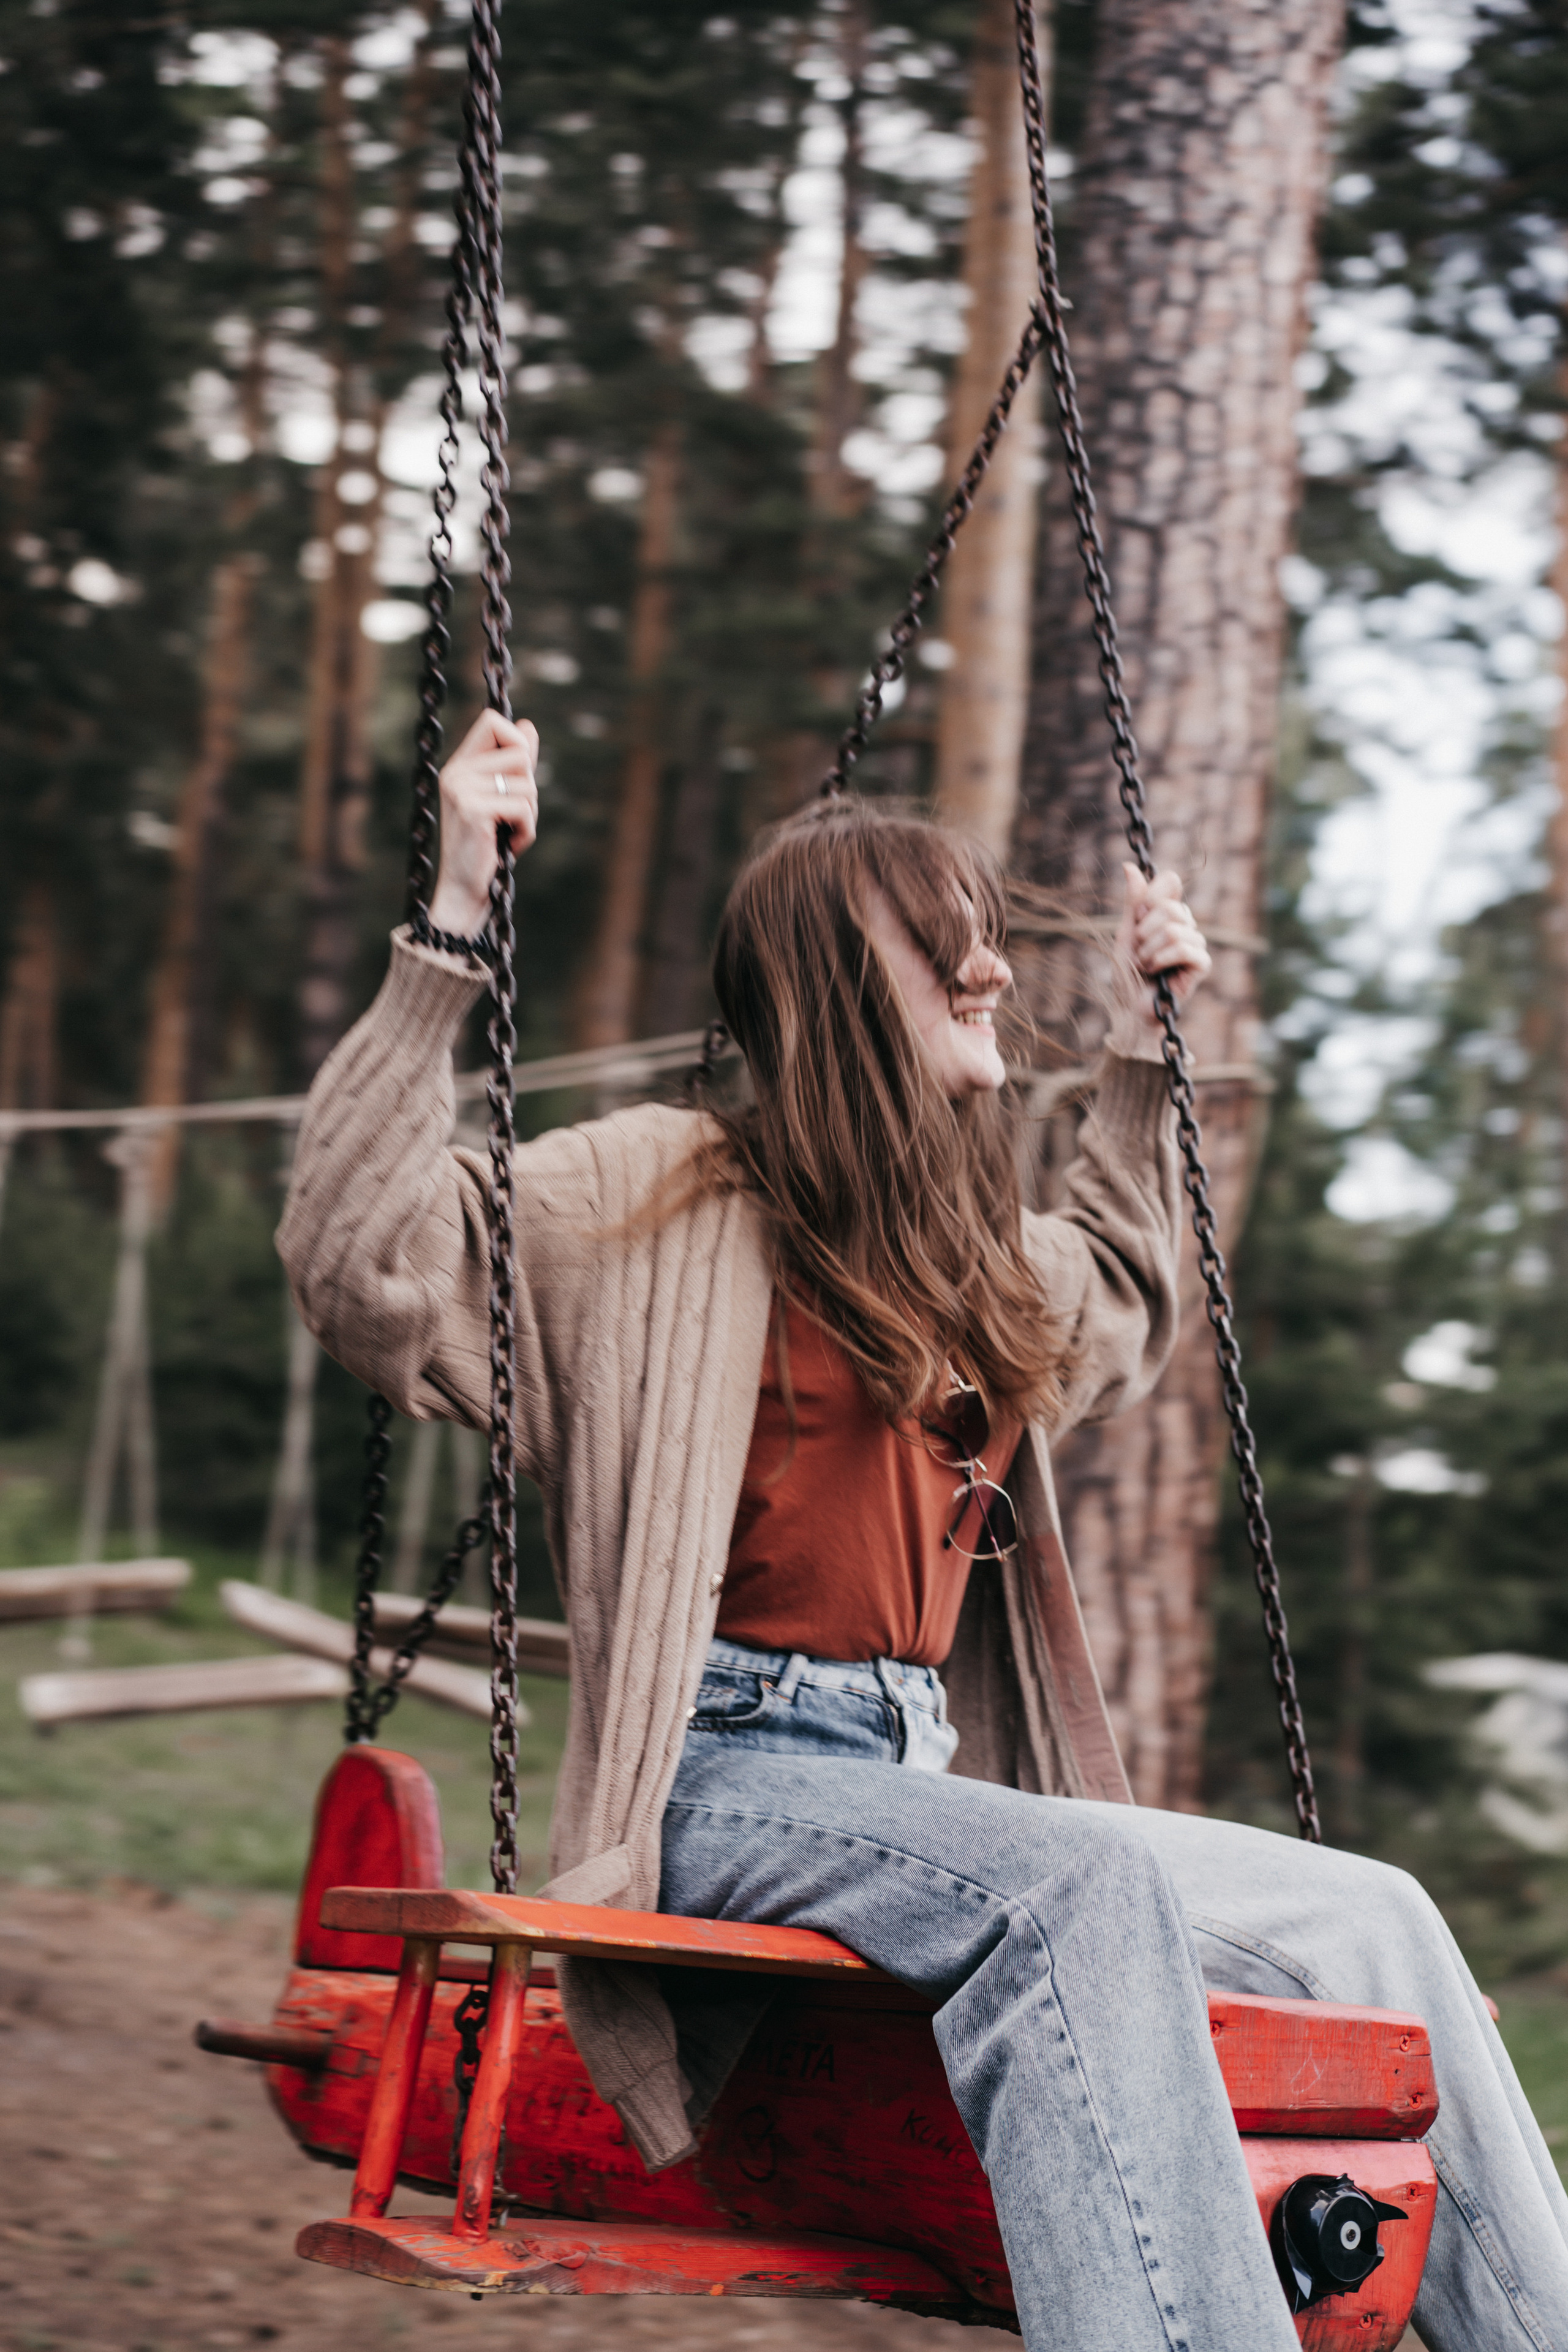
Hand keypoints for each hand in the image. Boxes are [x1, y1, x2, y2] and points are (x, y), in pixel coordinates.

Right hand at [426, 708, 539, 940]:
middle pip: (520, 753)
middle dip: (530, 788)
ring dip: (529, 815)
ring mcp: (462, 790)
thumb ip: (514, 764)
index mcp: (460, 766)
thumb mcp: (501, 799)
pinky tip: (508, 846)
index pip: (492, 721)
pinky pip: (523, 808)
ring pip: (527, 783)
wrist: (464, 890)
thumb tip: (528, 726)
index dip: (516, 740)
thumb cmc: (485, 847)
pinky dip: (526, 832)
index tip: (519, 773)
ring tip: (508, 834)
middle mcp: (456, 773)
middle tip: (513, 815)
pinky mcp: (473, 810)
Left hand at [1105, 864, 1211, 1060]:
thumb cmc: (1127, 974)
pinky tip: (1156, 972)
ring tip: (1146, 966)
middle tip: (1139, 950)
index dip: (1152, 895)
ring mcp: (1196, 943)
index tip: (1138, 917)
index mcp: (1168, 913)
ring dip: (1149, 951)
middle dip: (1144, 931)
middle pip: (1170, 906)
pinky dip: (1161, 960)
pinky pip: (1184, 948)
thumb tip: (1129, 866)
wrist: (1131, 1009)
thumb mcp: (1125, 933)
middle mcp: (1185, 924)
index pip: (1170, 881)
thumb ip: (1133, 902)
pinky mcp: (1202, 963)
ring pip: (1174, 929)